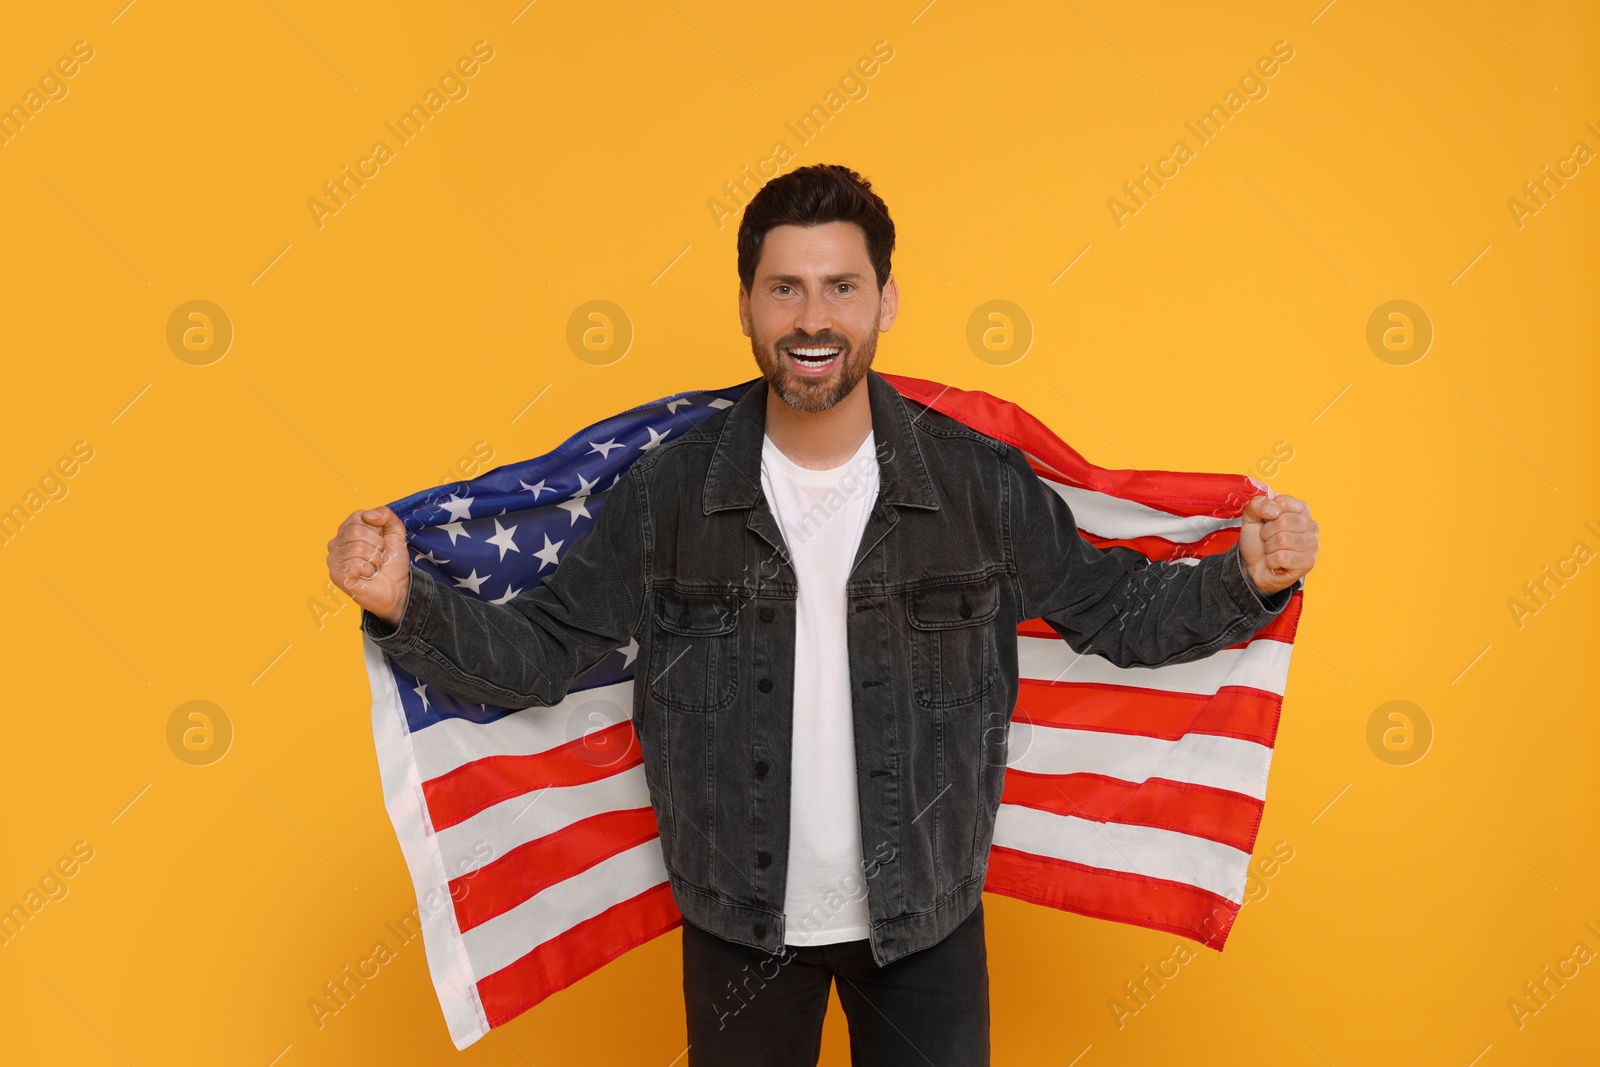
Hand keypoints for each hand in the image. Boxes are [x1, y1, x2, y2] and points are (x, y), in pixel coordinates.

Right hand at [326, 506, 410, 625]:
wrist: (397, 588)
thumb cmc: (392, 561)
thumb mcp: (396, 532)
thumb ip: (385, 515)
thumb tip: (368, 515)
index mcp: (346, 530)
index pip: (359, 516)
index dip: (376, 529)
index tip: (381, 540)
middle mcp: (335, 543)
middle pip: (356, 531)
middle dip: (377, 544)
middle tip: (378, 556)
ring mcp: (334, 560)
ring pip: (357, 548)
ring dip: (375, 559)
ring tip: (374, 566)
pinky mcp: (336, 575)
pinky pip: (356, 564)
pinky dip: (369, 569)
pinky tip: (367, 575)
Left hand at [1239, 493, 1318, 595]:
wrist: (1254, 566)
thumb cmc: (1257, 540)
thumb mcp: (1251, 517)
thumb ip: (1257, 505)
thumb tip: (1274, 510)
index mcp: (1300, 509)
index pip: (1283, 502)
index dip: (1266, 513)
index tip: (1266, 521)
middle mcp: (1311, 525)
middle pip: (1283, 521)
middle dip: (1266, 533)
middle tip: (1268, 539)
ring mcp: (1312, 544)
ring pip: (1282, 540)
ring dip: (1269, 547)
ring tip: (1272, 550)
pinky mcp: (1308, 562)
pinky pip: (1282, 557)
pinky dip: (1271, 561)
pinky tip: (1276, 562)